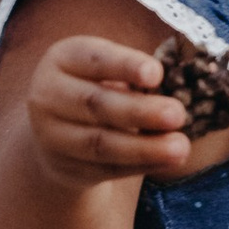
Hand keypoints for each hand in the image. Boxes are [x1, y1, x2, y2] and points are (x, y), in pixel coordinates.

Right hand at [22, 34, 198, 188]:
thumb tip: (177, 90)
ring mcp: (53, 136)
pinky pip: (107, 169)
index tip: (157, 75)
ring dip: (145, 148)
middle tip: (178, 114)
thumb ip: (132, 74)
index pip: (93, 59)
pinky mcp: (67, 168)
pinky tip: (168, 161)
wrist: (56, 131)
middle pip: (96, 105)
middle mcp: (48, 96)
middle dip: (141, 112)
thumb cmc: (94, 87)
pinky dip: (141, 165)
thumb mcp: (103, 69)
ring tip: (181, 147)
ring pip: (101, 144)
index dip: (125, 66)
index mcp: (62, 59)